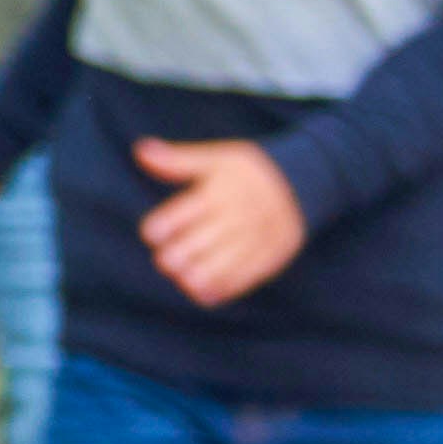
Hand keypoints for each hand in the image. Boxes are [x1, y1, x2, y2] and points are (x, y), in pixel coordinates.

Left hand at [132, 136, 309, 306]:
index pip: (181, 215)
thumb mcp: (216, 159)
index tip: (152, 234)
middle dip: (175, 256)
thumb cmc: (247, 173)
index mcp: (220, 191)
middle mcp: (240, 215)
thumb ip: (177, 160)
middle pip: (198, 244)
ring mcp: (259, 238)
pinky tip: (202, 293)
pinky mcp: (274, 255)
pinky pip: (245, 278)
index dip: (160, 229)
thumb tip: (139, 150)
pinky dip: (222, 288)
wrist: (304, 183)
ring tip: (182, 277)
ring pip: (221, 266)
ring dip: (195, 276)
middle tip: (165, 261)